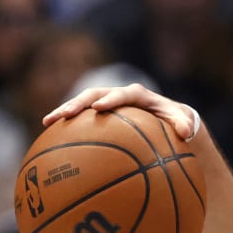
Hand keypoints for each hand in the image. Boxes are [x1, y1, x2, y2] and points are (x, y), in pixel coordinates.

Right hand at [46, 83, 198, 142]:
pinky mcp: (98, 113)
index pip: (123, 94)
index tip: (100, 108)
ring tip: (46, 123)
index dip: (111, 99)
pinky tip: (50, 138)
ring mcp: (106, 103)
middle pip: (94, 95)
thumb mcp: (183, 122)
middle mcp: (118, 95)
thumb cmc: (175, 120)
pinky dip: (67, 125)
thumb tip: (185, 132)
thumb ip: (184, 125)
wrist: (166, 118)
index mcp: (138, 95)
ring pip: (82, 104)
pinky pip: (81, 119)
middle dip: (78, 103)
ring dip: (65, 111)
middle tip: (64, 115)